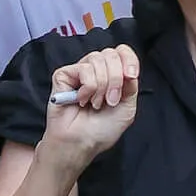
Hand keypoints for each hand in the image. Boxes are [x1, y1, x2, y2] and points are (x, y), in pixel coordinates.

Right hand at [43, 44, 139, 166]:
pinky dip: (88, 88)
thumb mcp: (127, 109)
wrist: (81, 143)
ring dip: (102, 86)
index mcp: (112, 75)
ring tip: (95, 104)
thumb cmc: (101, 130)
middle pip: (111, 54)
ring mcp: (79, 72)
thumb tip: (129, 70)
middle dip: (116, 79)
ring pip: (97, 60)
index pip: (122, 52)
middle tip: (111, 100)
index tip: (131, 76)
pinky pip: (84, 69)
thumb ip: (131, 86)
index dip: (129, 59)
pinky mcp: (64, 75)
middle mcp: (96, 70)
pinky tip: (82, 100)